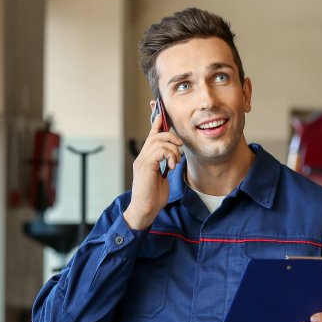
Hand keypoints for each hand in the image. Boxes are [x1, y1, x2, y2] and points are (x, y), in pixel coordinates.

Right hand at [123, 105, 182, 229]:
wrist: (145, 209)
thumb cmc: (154, 196)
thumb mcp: (163, 177)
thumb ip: (166, 165)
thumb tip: (174, 158)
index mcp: (146, 158)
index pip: (151, 136)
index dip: (156, 123)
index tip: (160, 112)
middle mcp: (142, 157)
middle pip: (155, 135)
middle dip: (170, 136)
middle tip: (180, 147)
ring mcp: (142, 160)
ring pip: (158, 141)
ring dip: (172, 149)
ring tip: (174, 162)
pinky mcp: (145, 166)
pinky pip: (159, 150)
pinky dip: (169, 156)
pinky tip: (171, 166)